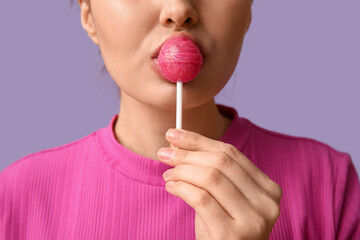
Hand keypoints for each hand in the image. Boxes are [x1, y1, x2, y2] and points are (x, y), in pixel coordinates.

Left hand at [157, 128, 281, 239]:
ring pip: (211, 178)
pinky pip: (201, 199)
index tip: (175, 134)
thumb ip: (209, 171)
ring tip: (168, 173)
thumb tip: (178, 143)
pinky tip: (171, 187)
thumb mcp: (223, 198)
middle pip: (221, 163)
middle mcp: (266, 203)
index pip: (231, 153)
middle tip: (164, 152)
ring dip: (182, 171)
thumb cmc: (223, 228)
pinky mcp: (232, 236)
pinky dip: (181, 188)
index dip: (200, 141)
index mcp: (269, 189)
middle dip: (187, 153)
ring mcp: (253, 221)